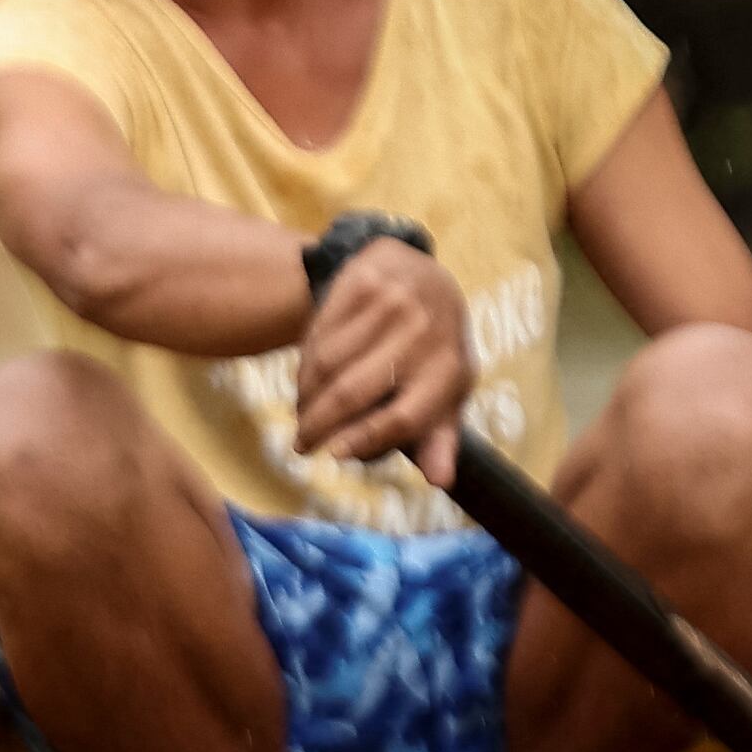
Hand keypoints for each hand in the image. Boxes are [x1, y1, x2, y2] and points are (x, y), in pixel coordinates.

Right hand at [298, 241, 473, 480]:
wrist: (418, 270)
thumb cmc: (435, 343)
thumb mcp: (449, 386)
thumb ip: (441, 435)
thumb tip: (440, 481)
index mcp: (449, 368)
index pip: (403, 417)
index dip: (365, 440)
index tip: (335, 455)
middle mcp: (422, 334)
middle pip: (355, 392)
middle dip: (320, 425)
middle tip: (302, 445)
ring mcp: (390, 305)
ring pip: (328, 364)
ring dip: (306, 398)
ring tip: (302, 416)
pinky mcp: (359, 283)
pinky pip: (318, 335)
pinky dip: (304, 365)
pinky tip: (303, 382)